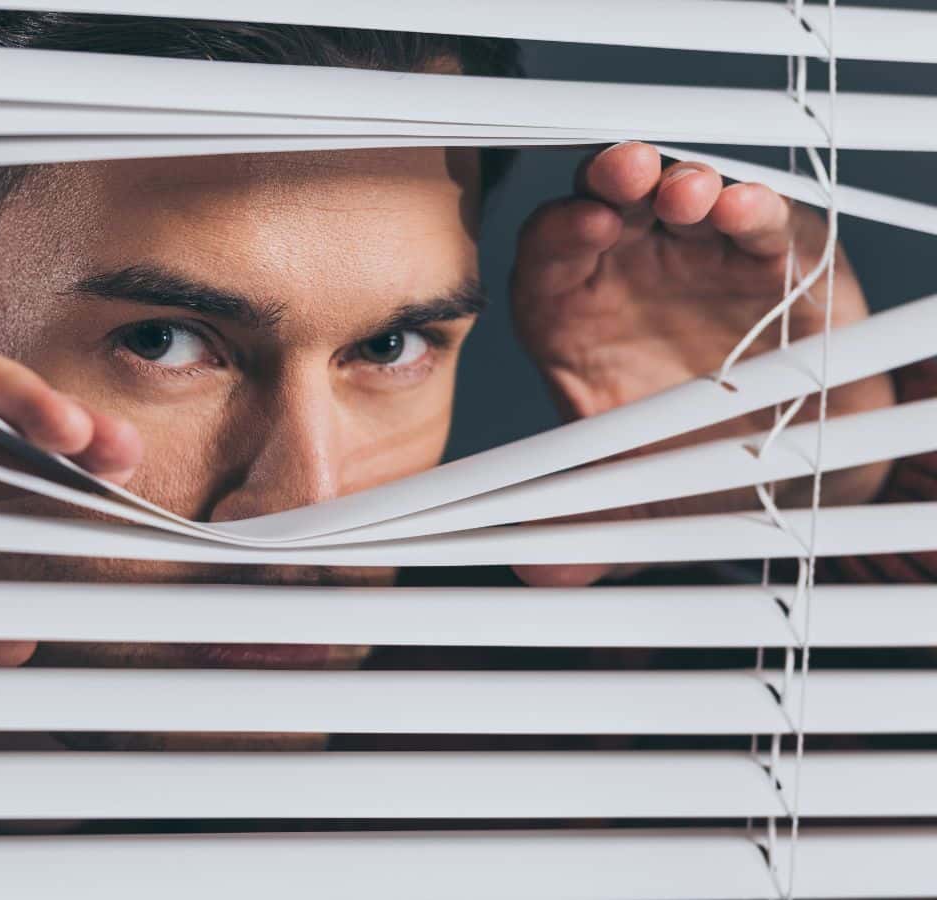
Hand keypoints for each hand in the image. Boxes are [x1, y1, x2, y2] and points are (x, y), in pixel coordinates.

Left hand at [510, 142, 895, 585]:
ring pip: (682, 198)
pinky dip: (757, 212)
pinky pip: (765, 224)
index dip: (558, 240)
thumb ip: (586, 531)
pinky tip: (746, 211)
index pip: (549, 262)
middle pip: (607, 206)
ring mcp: (703, 257)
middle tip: (622, 178)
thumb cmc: (696, 464)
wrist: (794, 470)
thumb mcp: (635, 505)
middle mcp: (634, 273)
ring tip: (688, 193)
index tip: (576, 231)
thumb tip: (538, 575)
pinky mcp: (780, 260)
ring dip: (682, 184)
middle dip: (611, 184)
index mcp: (577, 317)